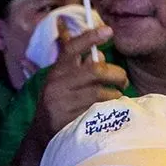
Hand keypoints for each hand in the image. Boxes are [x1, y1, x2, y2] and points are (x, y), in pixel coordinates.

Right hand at [33, 26, 126, 143]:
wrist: (42, 134)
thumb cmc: (61, 102)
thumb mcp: (66, 82)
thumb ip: (83, 67)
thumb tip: (101, 53)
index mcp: (57, 71)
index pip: (72, 48)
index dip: (90, 37)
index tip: (109, 30)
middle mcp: (56, 85)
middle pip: (95, 70)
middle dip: (117, 74)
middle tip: (124, 80)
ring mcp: (60, 104)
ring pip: (100, 93)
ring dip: (115, 95)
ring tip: (116, 97)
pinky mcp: (66, 121)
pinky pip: (97, 112)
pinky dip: (108, 110)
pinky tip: (110, 111)